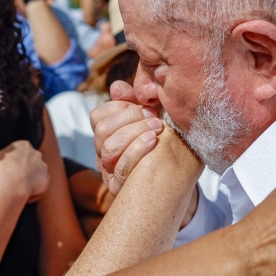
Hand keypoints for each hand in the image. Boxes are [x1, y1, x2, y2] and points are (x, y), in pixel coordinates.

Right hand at [0, 140, 49, 203]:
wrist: (10, 180)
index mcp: (23, 145)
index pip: (21, 154)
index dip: (14, 164)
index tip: (8, 173)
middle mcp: (36, 154)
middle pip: (31, 164)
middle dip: (25, 172)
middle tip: (14, 183)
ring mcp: (43, 166)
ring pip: (36, 176)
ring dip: (29, 183)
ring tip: (17, 191)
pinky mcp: (46, 179)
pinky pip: (40, 188)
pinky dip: (32, 194)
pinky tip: (23, 197)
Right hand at [91, 81, 166, 196]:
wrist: (177, 179)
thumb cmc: (163, 144)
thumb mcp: (151, 119)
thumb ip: (134, 101)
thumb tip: (117, 87)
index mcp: (107, 135)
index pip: (98, 116)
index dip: (121, 107)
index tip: (147, 105)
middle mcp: (103, 153)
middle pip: (102, 131)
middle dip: (130, 119)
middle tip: (155, 117)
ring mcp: (109, 171)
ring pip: (109, 149)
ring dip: (134, 134)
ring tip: (157, 129)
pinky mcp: (118, 187)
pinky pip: (120, 170)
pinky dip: (136, 152)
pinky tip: (154, 142)